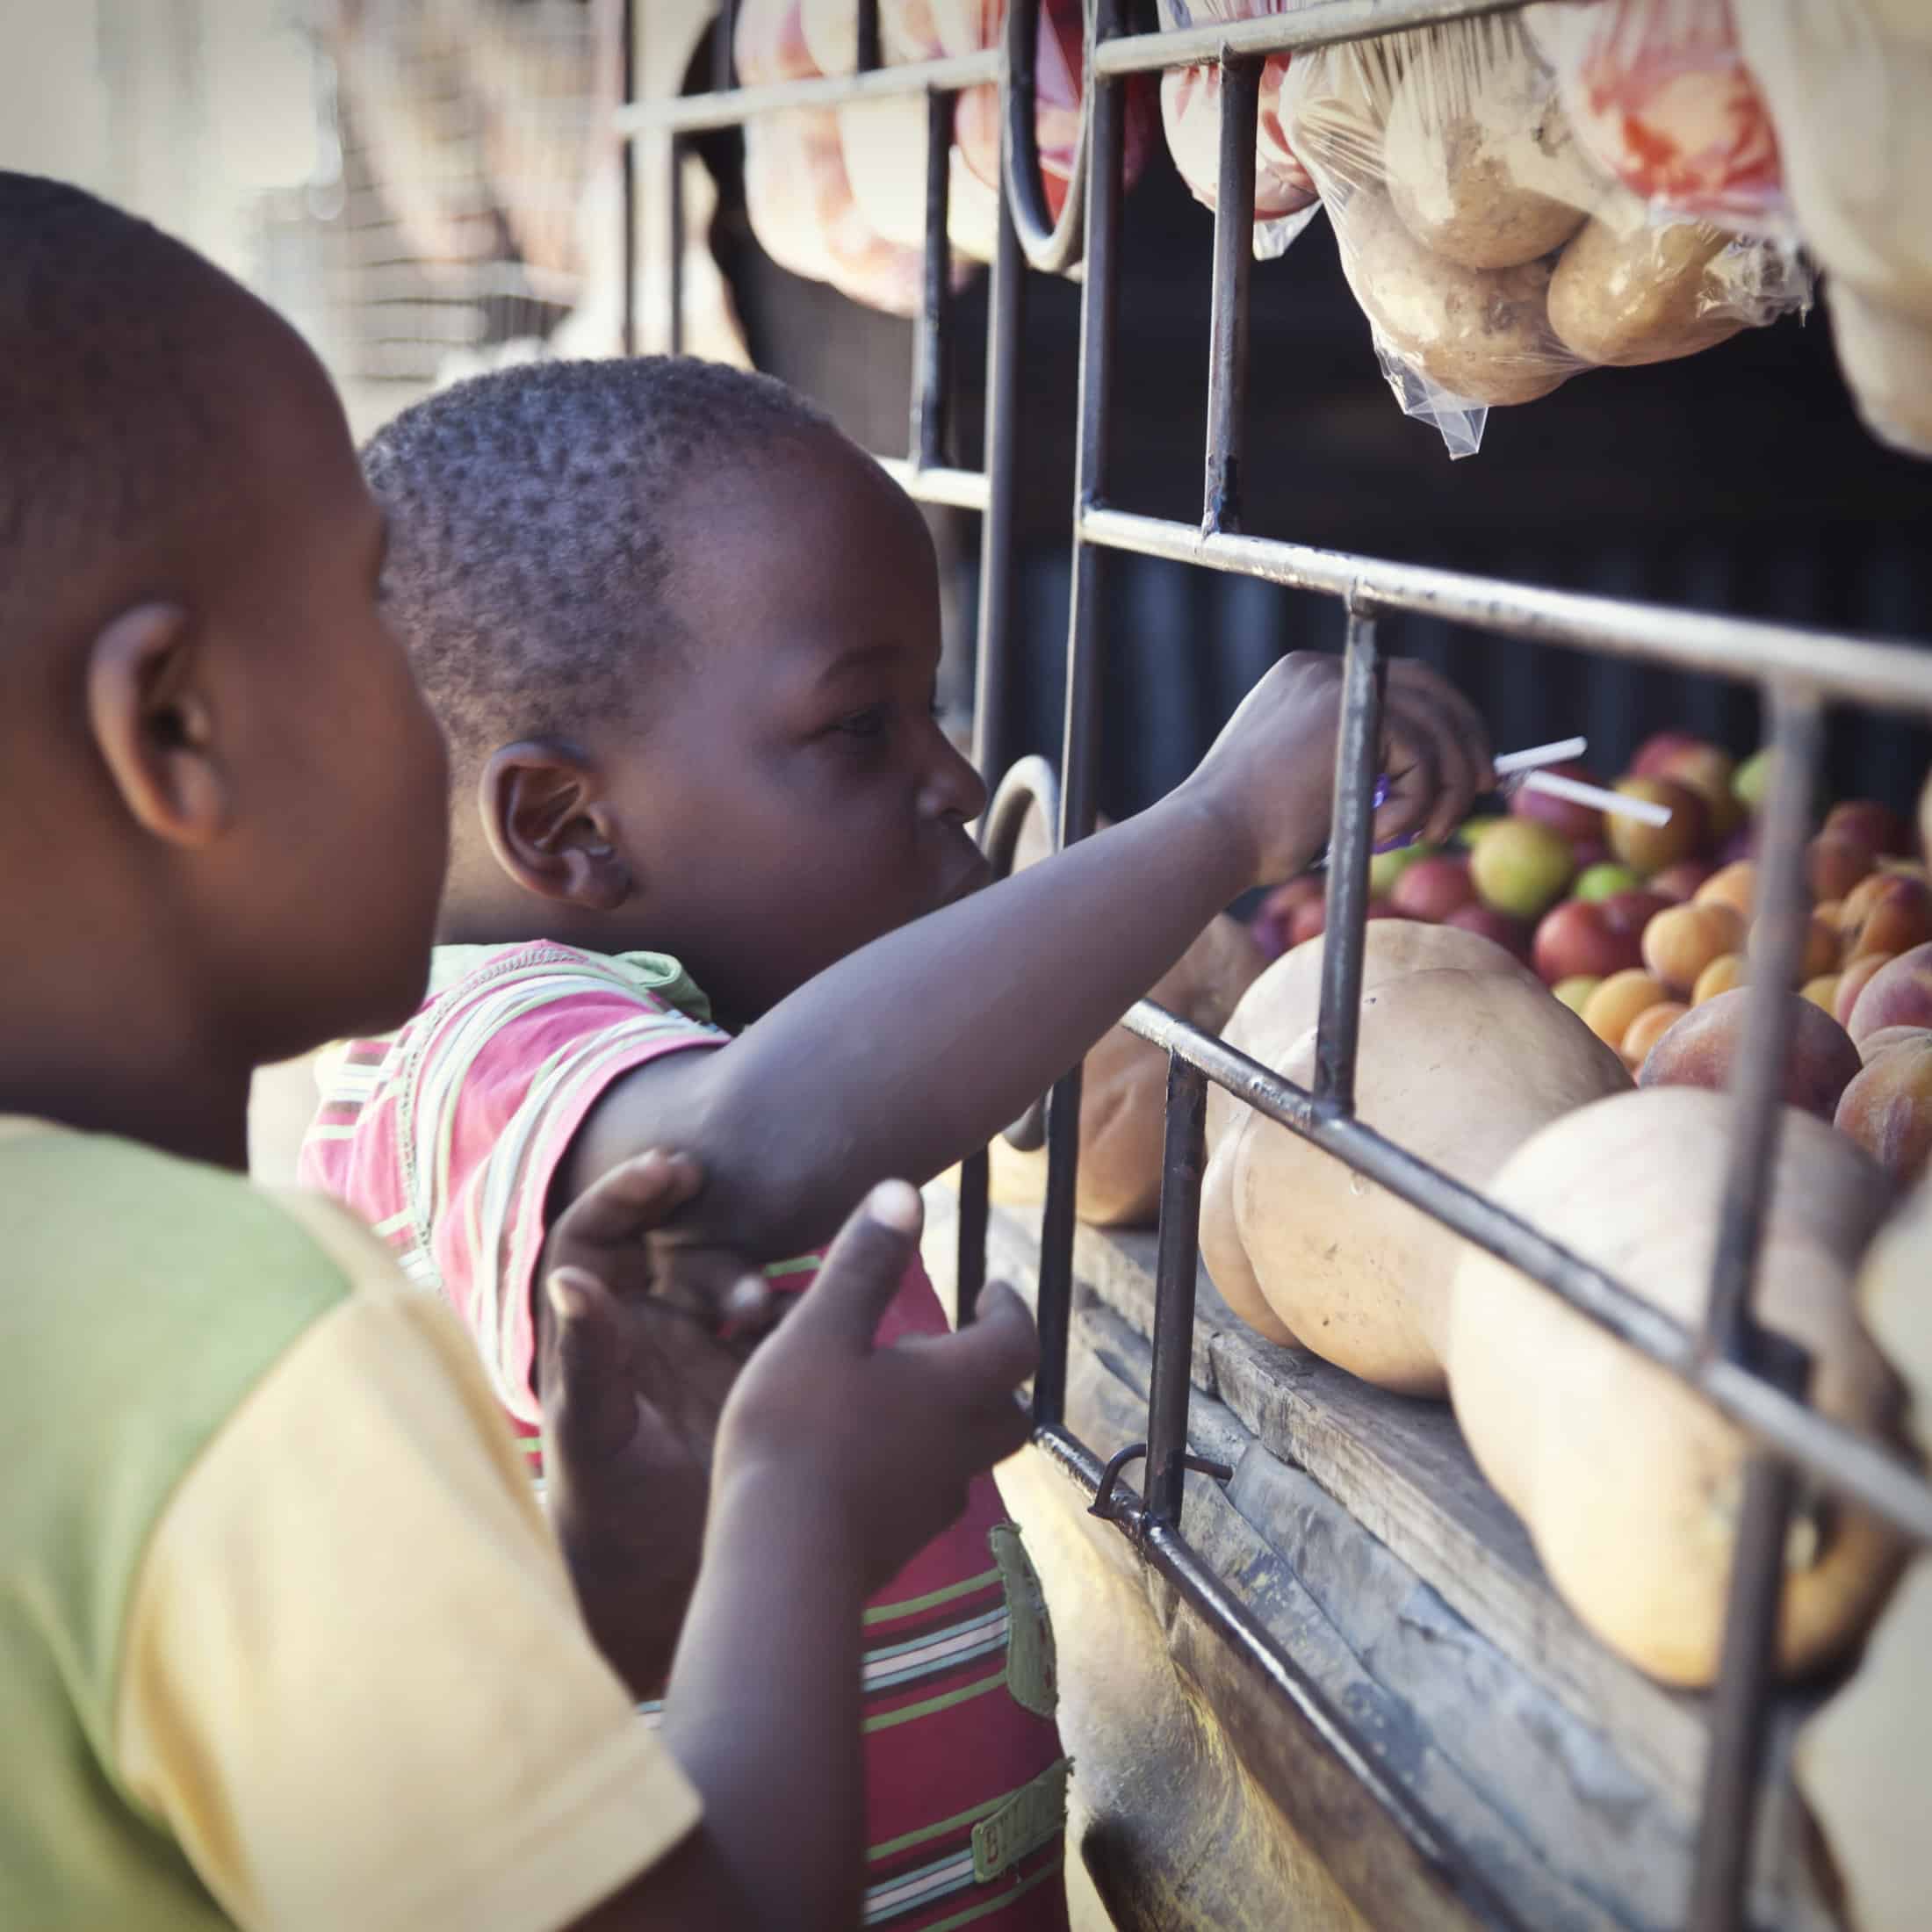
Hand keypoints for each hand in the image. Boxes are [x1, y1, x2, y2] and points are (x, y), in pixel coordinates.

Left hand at [539, 1150, 779, 1695]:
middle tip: (710, 1183)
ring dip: (740, 1278)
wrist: (671, 1594)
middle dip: (689, 1215)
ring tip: (754, 1309)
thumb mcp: (595, 1439)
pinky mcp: (750, 1377)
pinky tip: (797, 1331)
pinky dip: (787, 1315)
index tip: (668, 1169)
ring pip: (722, 1278)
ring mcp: (698, 1353)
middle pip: (662, 1244)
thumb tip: (568, 1278)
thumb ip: (587, 1361)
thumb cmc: (609, 1523)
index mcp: (591, 1338)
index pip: (592, 1239)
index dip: (623, 1194)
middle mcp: (641, 1333)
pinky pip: (774, 1320)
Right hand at [714, 1181, 1037, 1596]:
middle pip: (1008, 1410)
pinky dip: (912, 1467)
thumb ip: (863, 1262)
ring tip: (902, 1398)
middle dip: (994, 1373)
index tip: (991, 1288)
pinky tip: (864, 1461)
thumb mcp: (821, 1329)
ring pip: (967, 1457)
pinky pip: (924, 1496)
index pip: (1017, 1341)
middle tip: (956, 1346)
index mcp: (954, 1387)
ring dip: (952, 1422)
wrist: (780, 1564)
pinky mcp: (897, 1546)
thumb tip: (906, 1192)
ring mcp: (930, 1504)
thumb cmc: (798, 1433)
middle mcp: (959, 1447)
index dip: (1010, 1309)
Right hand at [1181, 651, 1494, 885]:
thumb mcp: (1307, 785)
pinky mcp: (1346, 715)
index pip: (1398, 684)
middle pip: (1428, 687)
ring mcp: (1333, 686)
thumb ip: (1356, 763)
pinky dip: (1415, 805)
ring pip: (1433, 726)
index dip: (1443, 722)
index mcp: (1307, 681)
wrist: (1208, 841)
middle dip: (1466, 740)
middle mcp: (1321, 670)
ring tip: (1424, 834)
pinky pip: (1419, 757)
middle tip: (1484, 786)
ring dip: (1446, 788)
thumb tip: (1427, 776)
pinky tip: (1381, 834)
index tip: (1469, 765)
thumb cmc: (1248, 836)